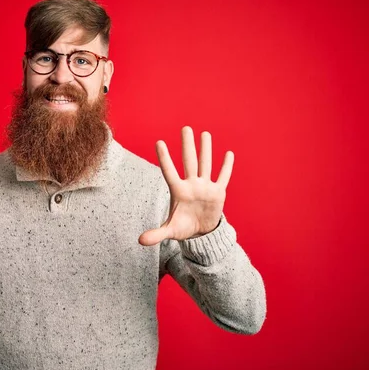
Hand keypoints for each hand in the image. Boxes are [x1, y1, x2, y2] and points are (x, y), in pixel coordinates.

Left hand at [139, 126, 233, 245]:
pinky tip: (228, 153)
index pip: (169, 172)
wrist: (200, 233)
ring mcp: (205, 187)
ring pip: (206, 164)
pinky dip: (226, 167)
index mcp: (178, 191)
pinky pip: (223, 177)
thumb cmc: (183, 228)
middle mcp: (191, 185)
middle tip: (186, 128)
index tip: (159, 143)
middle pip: (189, 161)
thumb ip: (156, 233)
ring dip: (206, 149)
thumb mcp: (170, 231)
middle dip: (188, 145)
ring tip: (205, 134)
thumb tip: (139, 241)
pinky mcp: (218, 192)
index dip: (165, 159)